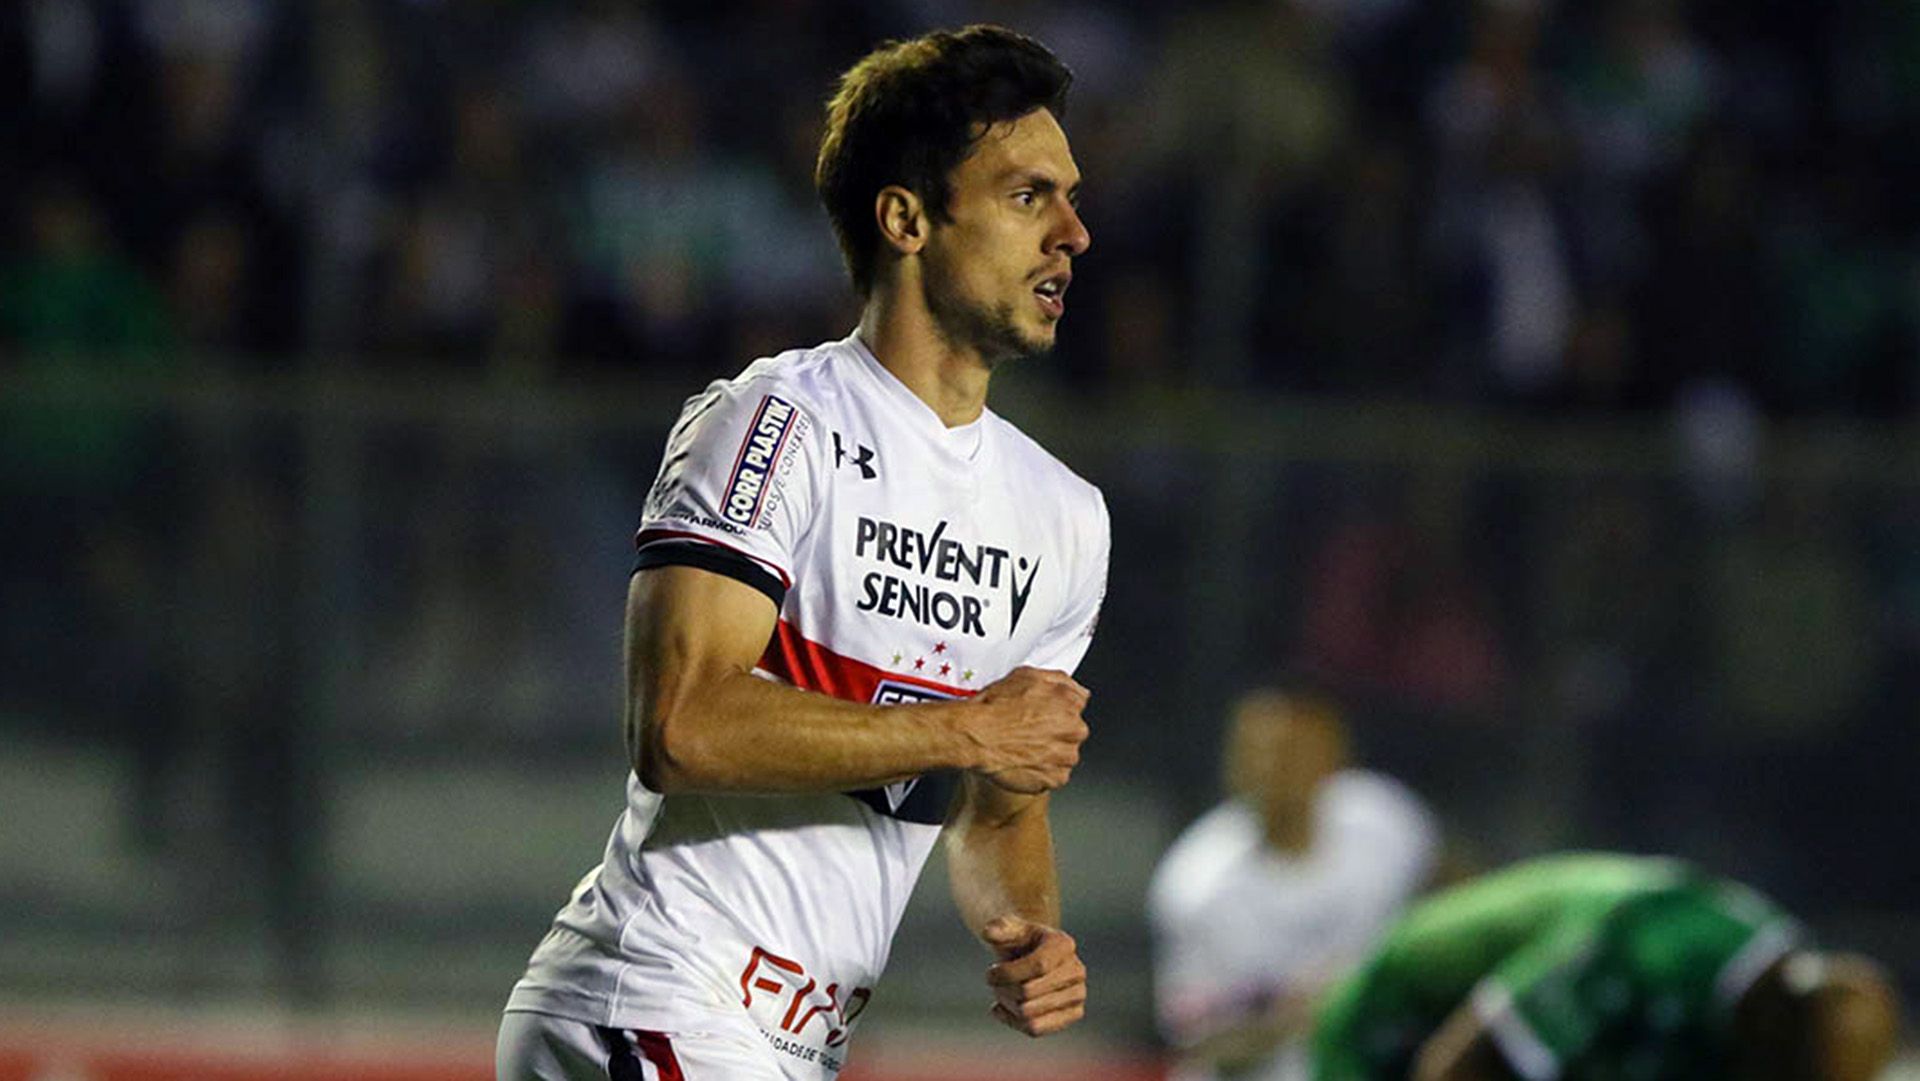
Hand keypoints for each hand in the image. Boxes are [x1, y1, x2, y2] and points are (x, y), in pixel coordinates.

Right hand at [963, 667, 1089, 792]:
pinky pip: (1054, 776)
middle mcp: (1073, 731)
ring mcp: (1065, 757)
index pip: (1077, 706)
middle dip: (1056, 732)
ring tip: (1024, 747)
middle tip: (1029, 731)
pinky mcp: (1054, 779)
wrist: (976, 736)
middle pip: (1073, 732)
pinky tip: (1024, 761)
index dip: (1057, 709)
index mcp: (1070, 704)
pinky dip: (1041, 772)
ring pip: (1064, 756)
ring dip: (1050, 754)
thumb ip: (1059, 680)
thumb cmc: (995, 707)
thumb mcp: (1027, 675)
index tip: (1043, 714)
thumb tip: (1074, 687)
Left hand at [982, 916, 1087, 1036]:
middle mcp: (1077, 970)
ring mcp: (1078, 994)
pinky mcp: (1073, 1014)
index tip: (989, 973)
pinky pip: (1035, 1029)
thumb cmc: (1018, 941)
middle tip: (994, 983)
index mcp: (1064, 944)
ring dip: (1006, 1005)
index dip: (1007, 973)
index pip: (1038, 966)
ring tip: (1002, 993)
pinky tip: (1003, 1009)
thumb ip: (998, 928)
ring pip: (1029, 1014)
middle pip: (1029, 992)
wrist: (1033, 955)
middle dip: (1002, 989)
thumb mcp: (1007, 929)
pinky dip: (1013, 1021)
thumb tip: (989, 933)